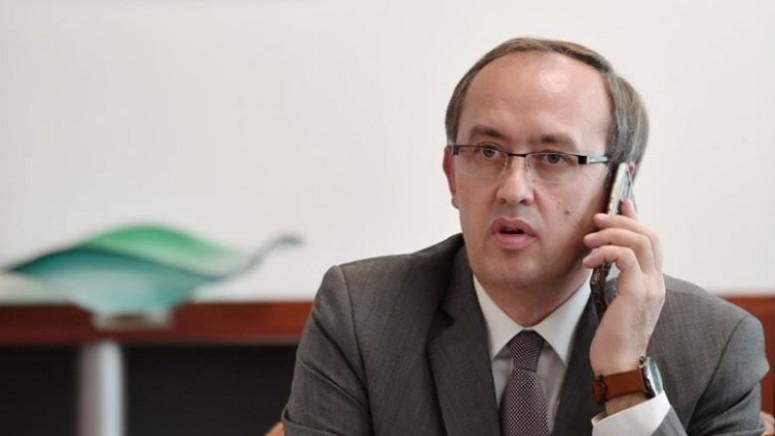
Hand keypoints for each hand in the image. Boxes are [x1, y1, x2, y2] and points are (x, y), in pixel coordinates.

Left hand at [583, 200, 665, 378]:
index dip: (636, 217)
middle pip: (649, 234)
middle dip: (621, 219)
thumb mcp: (615, 301)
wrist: (619, 365)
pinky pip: (626, 257)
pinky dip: (606, 251)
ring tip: (588, 240)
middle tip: (596, 218)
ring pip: (640, 240)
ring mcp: (651, 287)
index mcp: (653, 282)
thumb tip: (605, 258)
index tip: (621, 201)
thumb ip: (616, 279)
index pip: (651, 240)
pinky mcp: (637, 293)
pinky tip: (589, 261)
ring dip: (611, 233)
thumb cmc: (612, 337)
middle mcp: (657, 282)